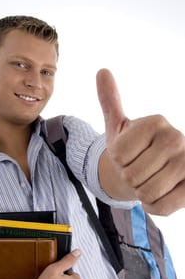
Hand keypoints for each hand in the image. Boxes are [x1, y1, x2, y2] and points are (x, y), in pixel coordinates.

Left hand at [97, 68, 184, 214]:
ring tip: (149, 180)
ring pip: (146, 193)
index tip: (126, 154)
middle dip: (128, 178)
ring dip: (140, 192)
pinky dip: (153, 206)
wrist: (152, 170)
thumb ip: (110, 100)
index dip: (116, 160)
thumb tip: (102, 71)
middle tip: (138, 169)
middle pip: (131, 175)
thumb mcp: (118, 125)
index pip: (117, 154)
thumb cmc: (132, 148)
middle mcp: (176, 138)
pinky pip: (162, 207)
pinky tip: (160, 193)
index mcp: (156, 122)